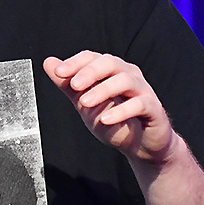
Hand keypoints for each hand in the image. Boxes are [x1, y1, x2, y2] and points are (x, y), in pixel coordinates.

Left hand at [43, 51, 174, 165]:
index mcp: (110, 71)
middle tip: (74, 85)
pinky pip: (139, 104)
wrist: (140, 146)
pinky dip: (121, 111)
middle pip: (110, 63)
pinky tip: (106, 119)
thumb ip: (68, 85)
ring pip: (125, 80)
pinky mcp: (154, 108)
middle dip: (89, 72)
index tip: (59, 72)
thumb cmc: (114, 121)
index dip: (75, 63)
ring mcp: (143, 90)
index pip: (92, 57)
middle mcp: (128, 75)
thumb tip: (49, 63)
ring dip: (103, 90)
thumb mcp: (85, 104)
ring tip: (85, 103)